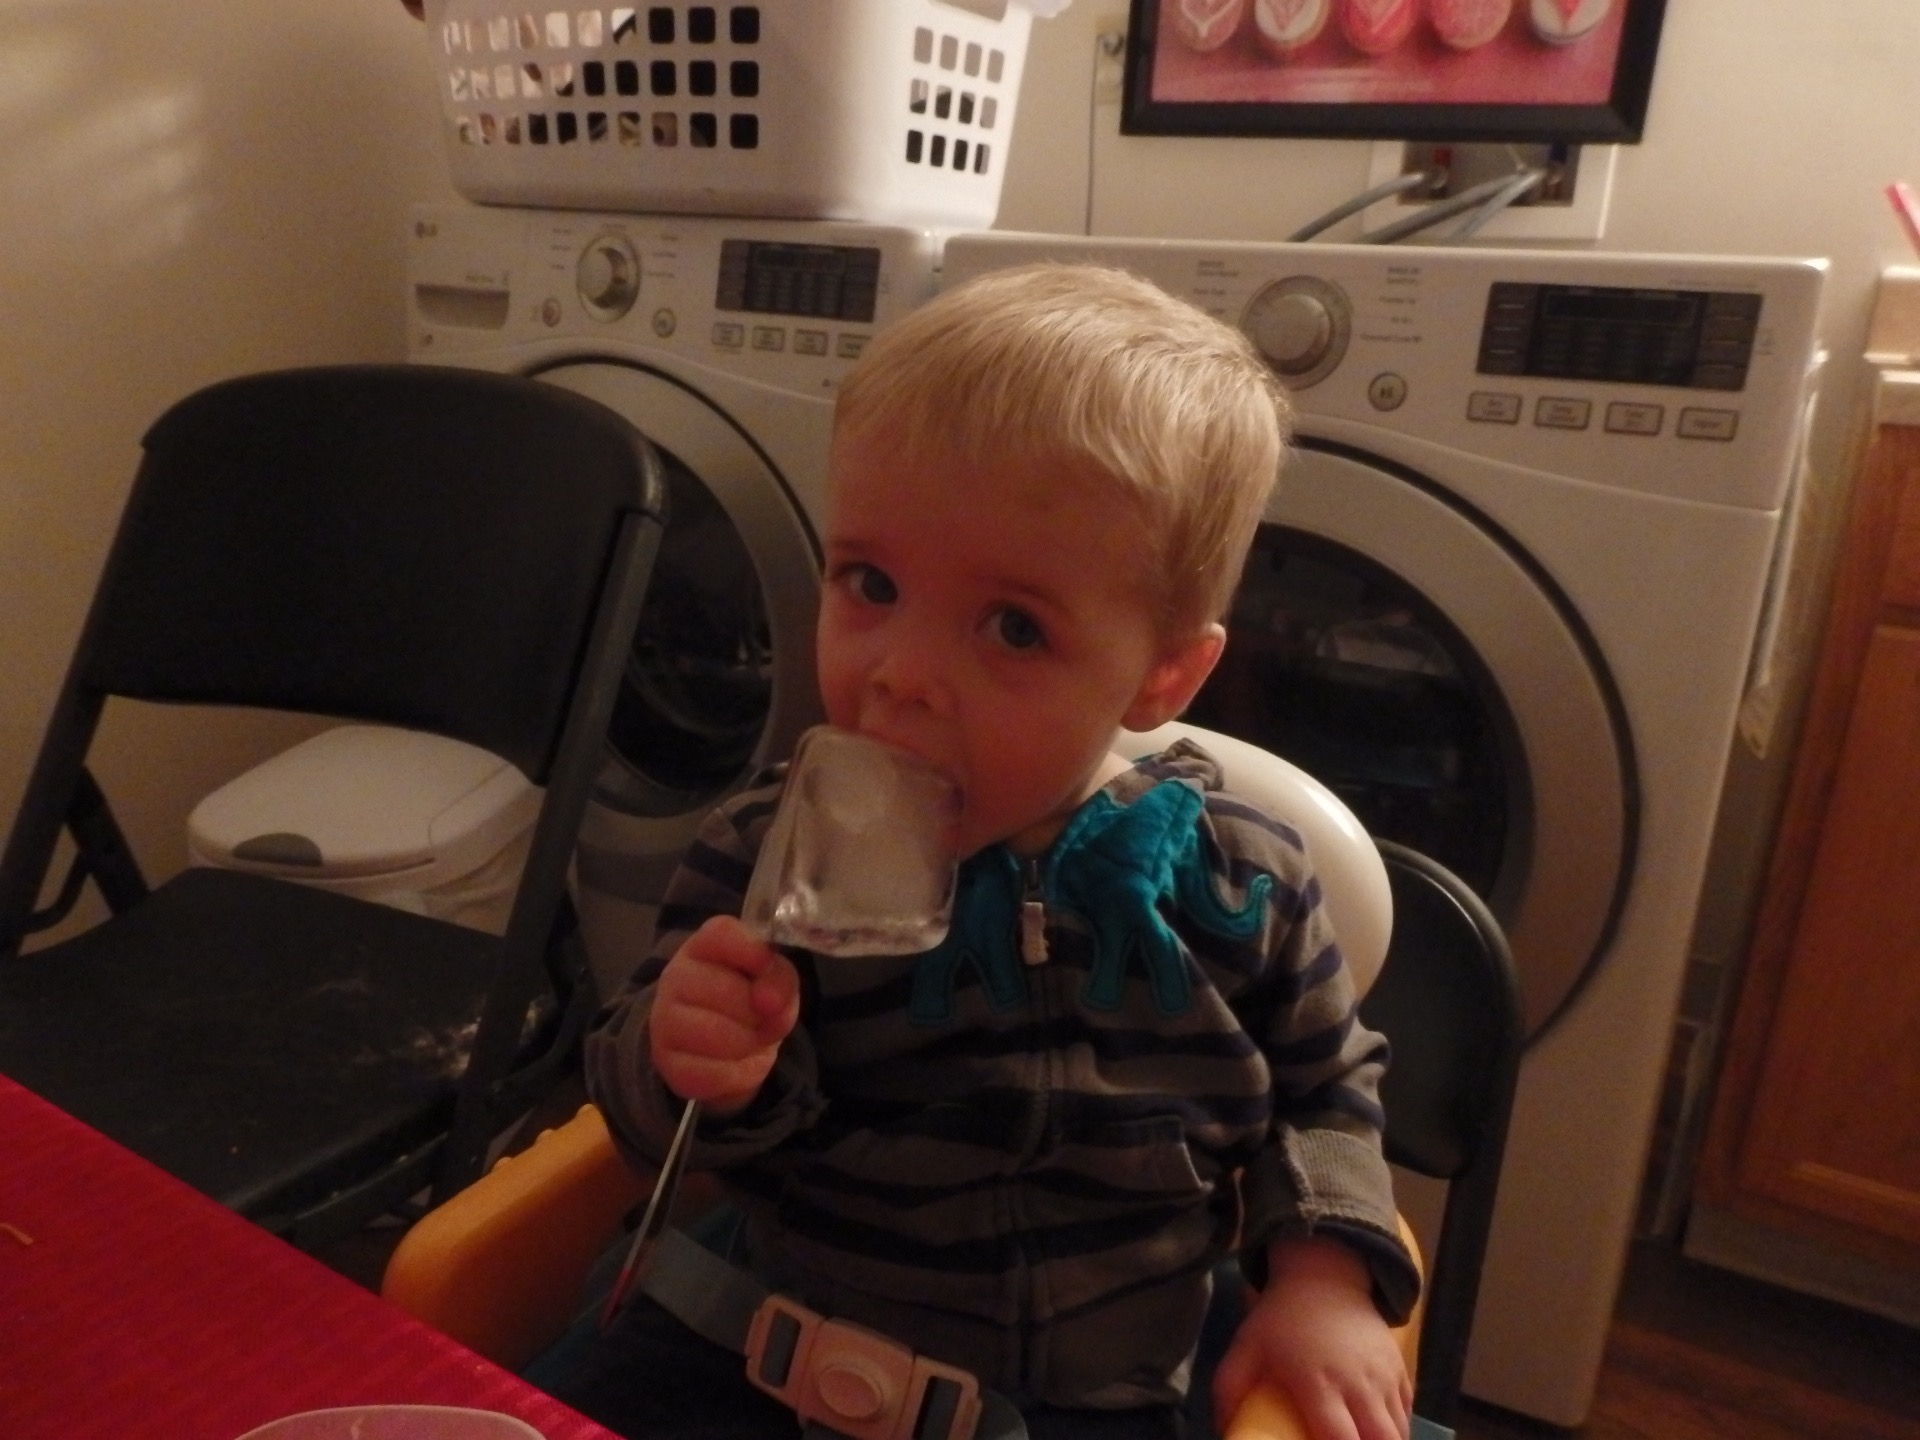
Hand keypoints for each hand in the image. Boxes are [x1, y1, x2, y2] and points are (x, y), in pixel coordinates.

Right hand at [648, 916, 799, 1115]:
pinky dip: (738, 1074)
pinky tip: (735, 1064)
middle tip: (763, 1018)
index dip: (749, 949)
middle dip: (759, 1012)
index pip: (719, 934)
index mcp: (703, 947)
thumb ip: (779, 980)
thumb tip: (768, 1000)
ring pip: (719, 1034)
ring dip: (750, 1043)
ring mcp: (664, 1021)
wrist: (721, 1049)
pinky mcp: (667, 1064)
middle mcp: (674, 977)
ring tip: (750, 1040)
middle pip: (727, 990)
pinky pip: (714, 1073)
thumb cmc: (749, 1001)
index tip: (766, 966)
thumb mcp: (774, 983)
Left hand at [1213, 1237, 1411, 1439]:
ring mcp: (1384, 1376)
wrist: (1323, 1277)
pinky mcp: (1399, 1369)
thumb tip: (1223, 1430)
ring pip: (1398, 1432)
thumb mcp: (1246, 1348)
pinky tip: (1376, 1433)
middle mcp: (1358, 1385)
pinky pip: (1406, 1412)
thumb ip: (1228, 1390)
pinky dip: (1396, 1429)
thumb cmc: (1281, 1319)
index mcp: (1318, 1384)